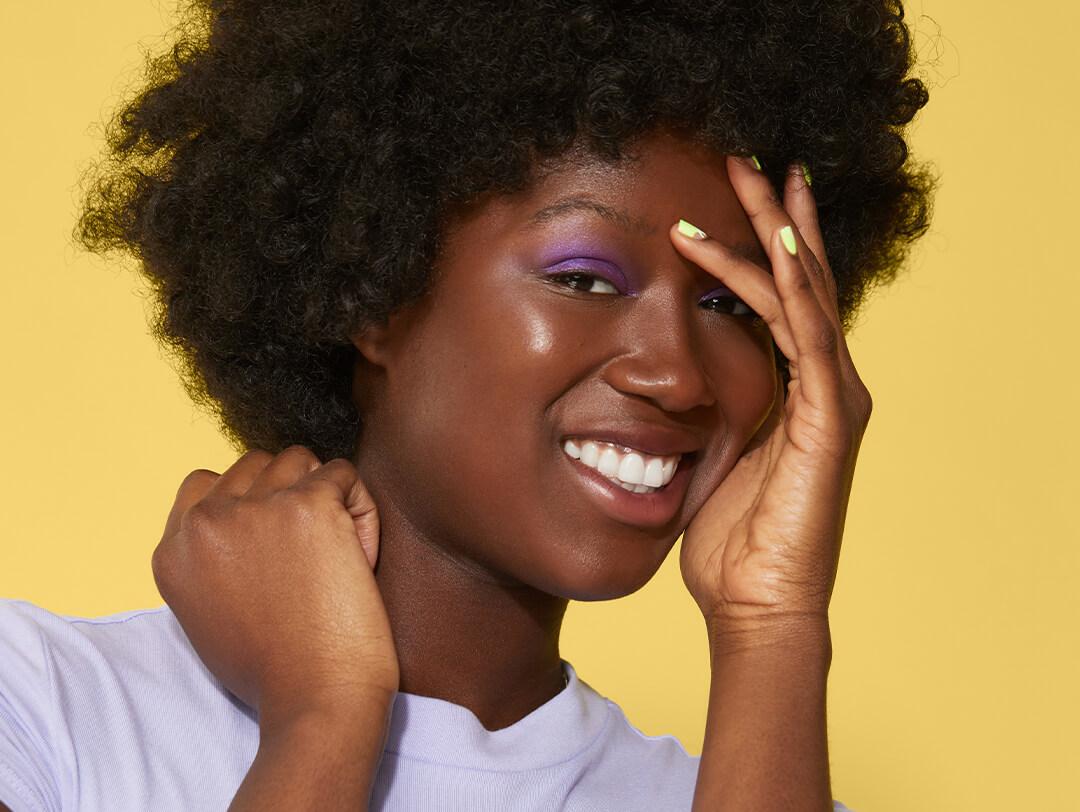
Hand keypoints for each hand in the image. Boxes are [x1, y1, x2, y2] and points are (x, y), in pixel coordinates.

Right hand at [151, 446, 398, 729]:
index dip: (248, 502)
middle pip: (256, 465)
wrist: (315, 699)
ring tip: (337, 554)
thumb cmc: (275, 671)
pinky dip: (360, 510)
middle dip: (288, 494)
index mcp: (172, 550)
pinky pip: (344, 474)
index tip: (275, 545)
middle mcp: (205, 522)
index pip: (205, 483)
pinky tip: (360, 557)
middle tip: (311, 556)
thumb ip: (210, 558)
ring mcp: (256, 508)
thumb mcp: (208, 613)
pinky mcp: (309, 504)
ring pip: (300, 460)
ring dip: (325, 496)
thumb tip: (239, 513)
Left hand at [670, 156, 872, 634]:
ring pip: (806, 293)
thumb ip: (710, 412)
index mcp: (800, 390)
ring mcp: (834, 397)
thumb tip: (673, 387)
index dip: (761, 246)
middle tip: (745, 159)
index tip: (733, 198)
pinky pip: (811, 335)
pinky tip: (776, 240)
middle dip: (773, 217)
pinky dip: (793, 286)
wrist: (756, 605)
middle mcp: (826, 384)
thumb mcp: (714, 457)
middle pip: (800, 281)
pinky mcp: (829, 416)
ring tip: (753, 174)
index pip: (782, 301)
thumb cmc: (733, 543)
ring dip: (777, 232)